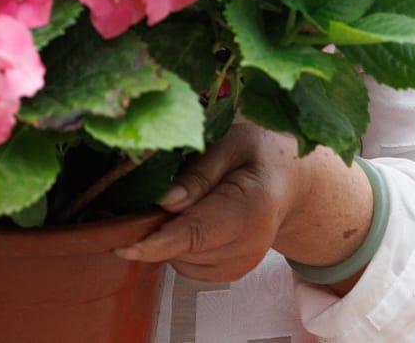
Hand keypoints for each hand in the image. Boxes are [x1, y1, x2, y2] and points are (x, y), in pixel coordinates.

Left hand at [115, 123, 370, 285]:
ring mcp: (245, 263)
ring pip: (183, 262)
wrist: (291, 178)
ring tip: (182, 202)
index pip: (196, 234)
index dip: (156, 243)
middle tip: (155, 196)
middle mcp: (252, 244)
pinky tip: (192, 218)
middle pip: (185, 251)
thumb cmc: (259, 150)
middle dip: (158, 231)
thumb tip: (164, 202)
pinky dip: (181, 247)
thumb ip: (199, 172)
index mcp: (253, 207)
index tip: (123, 245)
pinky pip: (190, 267)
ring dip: (170, 238)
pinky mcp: (234, 271)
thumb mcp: (231, 142)